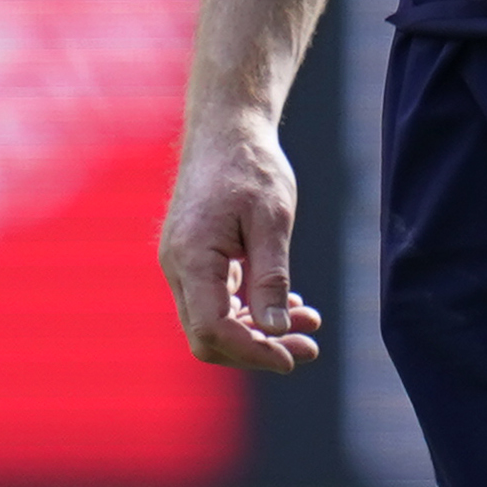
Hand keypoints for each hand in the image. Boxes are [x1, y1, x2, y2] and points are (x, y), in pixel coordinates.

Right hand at [160, 113, 323, 374]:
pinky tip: (288, 305)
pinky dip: (250, 310)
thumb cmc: (250, 166)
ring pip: (213, 322)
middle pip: (208, 336)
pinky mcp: (193, 259)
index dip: (252, 352)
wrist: (226, 128)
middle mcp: (177, 266)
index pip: (212, 329)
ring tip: (308, 324)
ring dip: (259, 331)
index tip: (292, 357)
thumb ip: (272, 278)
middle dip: (258, 349)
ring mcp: (181, 264)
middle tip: (309, 346)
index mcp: (191, 257)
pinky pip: (216, 301)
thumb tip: (277, 330)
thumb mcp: (272, 220)